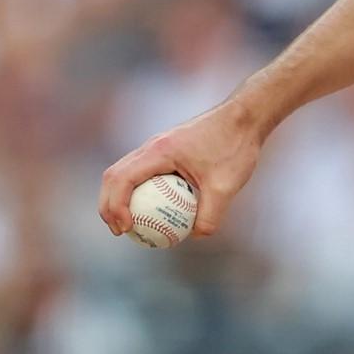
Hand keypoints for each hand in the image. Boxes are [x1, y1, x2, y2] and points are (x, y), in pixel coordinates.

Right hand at [99, 94, 269, 241]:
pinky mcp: (166, 150)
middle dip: (108, 205)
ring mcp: (156, 146)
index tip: (126, 229)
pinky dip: (139, 191)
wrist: (245, 118)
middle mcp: (151, 146)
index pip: (121, 179)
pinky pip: (143, 173)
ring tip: (130, 225)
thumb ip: (210, 214)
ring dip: (119, 198)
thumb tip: (194, 236)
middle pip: (114, 176)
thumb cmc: (235, 147)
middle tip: (120, 232)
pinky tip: (154, 212)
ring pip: (125, 172)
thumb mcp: (226, 186)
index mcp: (159, 151)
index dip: (115, 206)